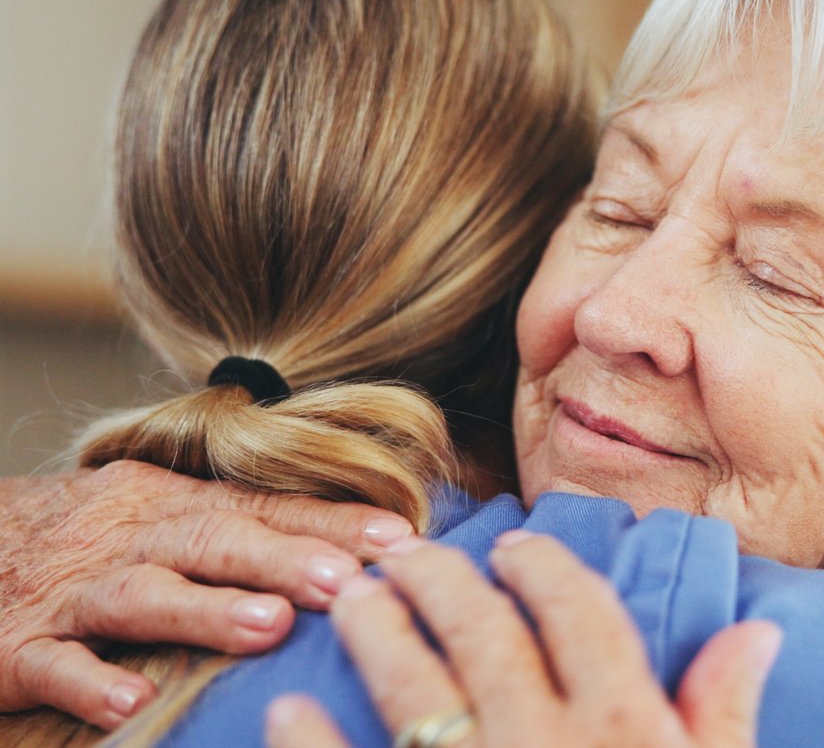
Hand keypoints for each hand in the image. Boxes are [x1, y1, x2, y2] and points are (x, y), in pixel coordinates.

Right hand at [0, 459, 413, 729]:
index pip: (265, 507)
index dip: (331, 521)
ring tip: (269, 629)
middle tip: (348, 583)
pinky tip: (132, 703)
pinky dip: (90, 681)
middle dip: (285, 559)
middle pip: (214, 540)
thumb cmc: (89, 536)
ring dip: (206, 611)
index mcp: (174, 504)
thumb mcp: (161, 513)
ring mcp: (74, 590)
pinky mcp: (17, 646)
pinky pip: (51, 663)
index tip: (401, 541)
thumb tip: (345, 550)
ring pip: (143, 594)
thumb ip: (237, 528)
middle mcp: (132, 537)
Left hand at [265, 532, 780, 747]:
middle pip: (484, 630)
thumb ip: (724, 713)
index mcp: (623, 728)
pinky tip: (288, 710)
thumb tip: (755, 630)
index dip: (546, 567)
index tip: (516, 546)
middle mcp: (545, 744)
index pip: (580, 613)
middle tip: (408, 552)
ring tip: (354, 597)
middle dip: (443, 578)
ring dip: (378, 631)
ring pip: (413, 685)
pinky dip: (312, 745)